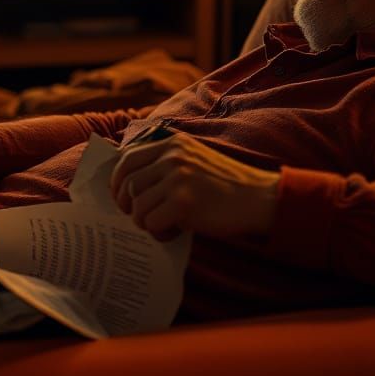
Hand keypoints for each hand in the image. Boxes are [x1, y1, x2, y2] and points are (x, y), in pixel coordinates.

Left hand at [110, 133, 279, 240]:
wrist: (258, 197)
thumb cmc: (225, 184)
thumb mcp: (193, 159)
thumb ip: (165, 162)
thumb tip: (128, 185)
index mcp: (172, 143)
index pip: (127, 158)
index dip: (117, 180)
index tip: (120, 196)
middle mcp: (172, 156)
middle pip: (127, 182)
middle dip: (125, 204)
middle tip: (136, 216)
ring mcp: (177, 178)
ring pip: (137, 204)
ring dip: (144, 221)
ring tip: (162, 225)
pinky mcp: (183, 203)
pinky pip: (151, 222)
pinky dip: (158, 232)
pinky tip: (173, 232)